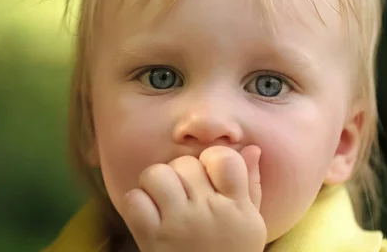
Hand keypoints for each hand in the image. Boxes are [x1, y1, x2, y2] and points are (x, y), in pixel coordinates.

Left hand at [121, 145, 265, 251]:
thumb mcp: (251, 223)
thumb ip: (251, 184)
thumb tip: (252, 147)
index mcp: (236, 205)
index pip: (224, 157)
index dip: (213, 157)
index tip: (210, 172)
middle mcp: (208, 211)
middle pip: (186, 163)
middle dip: (182, 173)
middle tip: (186, 192)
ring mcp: (178, 224)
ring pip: (157, 174)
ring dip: (157, 183)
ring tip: (164, 198)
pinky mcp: (152, 238)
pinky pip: (135, 199)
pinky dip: (137, 202)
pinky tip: (148, 214)